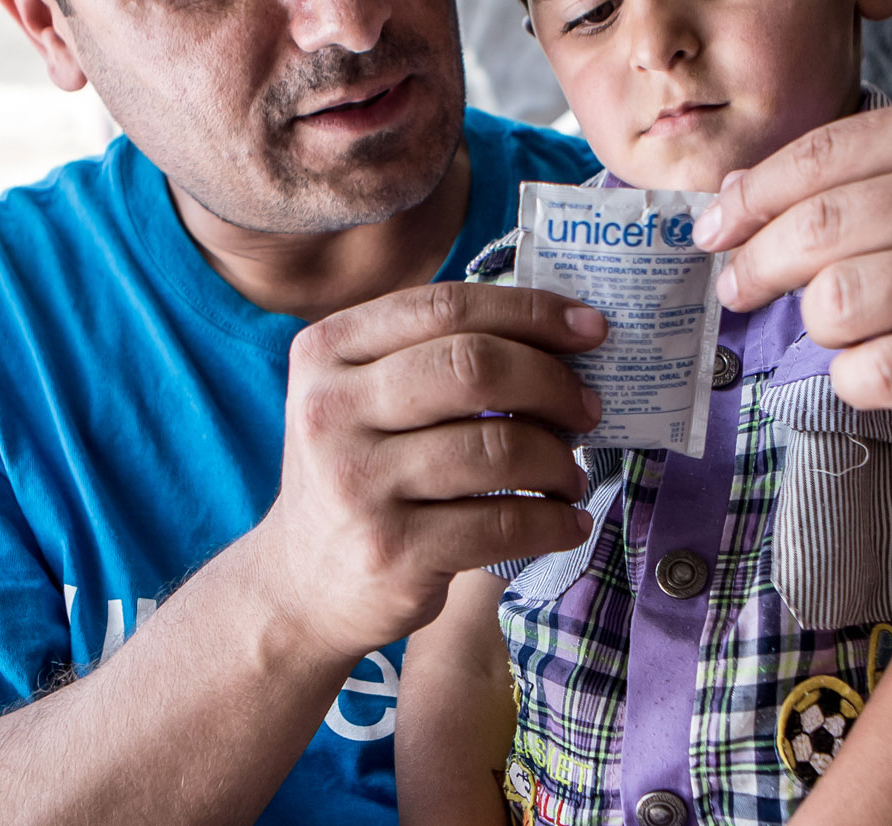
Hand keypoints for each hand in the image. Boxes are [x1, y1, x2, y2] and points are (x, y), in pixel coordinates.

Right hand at [250, 281, 603, 661]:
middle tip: (587, 408)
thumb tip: (560, 334)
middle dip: (552, 382)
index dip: (530, 312)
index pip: (444, 306)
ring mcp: (356, 482)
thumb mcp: (362, 398)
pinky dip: (554, 521)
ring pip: (497, 447)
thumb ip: (432, 354)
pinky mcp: (391, 550)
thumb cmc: (357, 472)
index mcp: (326, 351)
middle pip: (472, 366)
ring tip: (569, 475)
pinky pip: (503, 523)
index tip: (590, 329)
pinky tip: (566, 522)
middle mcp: (330, 410)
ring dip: (558, 461)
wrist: (300, 584)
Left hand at [692, 91, 891, 435]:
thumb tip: (731, 195)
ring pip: (837, 301)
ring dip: (815, 324)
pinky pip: (875, 371)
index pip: (817, 156)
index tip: (714, 232)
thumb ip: (855, 174)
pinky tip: (871, 368)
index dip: (747, 200)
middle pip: (815, 228)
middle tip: (739, 288)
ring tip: (833, 327)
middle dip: (755, 265)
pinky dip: (853, 378)